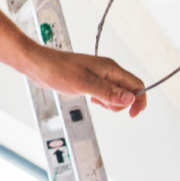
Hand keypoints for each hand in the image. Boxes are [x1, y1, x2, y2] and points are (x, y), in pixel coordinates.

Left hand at [27, 47, 147, 116]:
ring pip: (117, 93)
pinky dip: (103, 100)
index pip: (136, 84)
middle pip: (128, 90)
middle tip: (106, 106)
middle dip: (122, 103)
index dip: (139, 100)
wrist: (40, 66)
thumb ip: (108, 92)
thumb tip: (130, 99)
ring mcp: (100, 75)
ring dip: (111, 103)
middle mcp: (108, 70)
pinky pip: (106, 93)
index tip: (133, 114)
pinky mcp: (91, 80)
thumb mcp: (85, 84)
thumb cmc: (59, 71)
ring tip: (96, 101)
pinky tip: (92, 100)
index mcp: (110, 68)